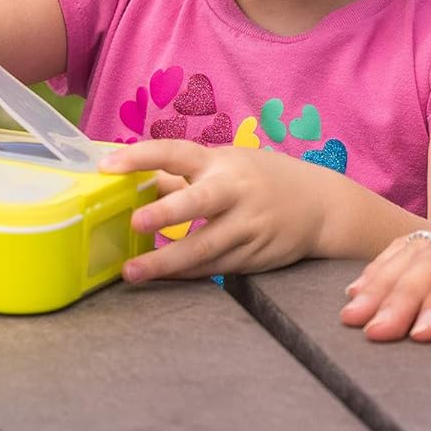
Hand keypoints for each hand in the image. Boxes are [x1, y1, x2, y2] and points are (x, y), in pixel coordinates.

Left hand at [100, 139, 328, 280]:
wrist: (322, 206)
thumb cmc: (263, 180)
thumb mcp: (228, 165)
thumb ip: (184, 175)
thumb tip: (132, 180)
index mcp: (222, 163)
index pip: (177, 152)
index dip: (142, 156)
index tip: (107, 165)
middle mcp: (235, 191)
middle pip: (200, 201)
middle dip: (168, 211)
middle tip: (136, 222)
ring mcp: (247, 226)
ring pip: (204, 247)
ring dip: (167, 262)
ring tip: (132, 272)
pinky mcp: (254, 256)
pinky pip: (214, 268)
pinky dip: (186, 274)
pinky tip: (162, 278)